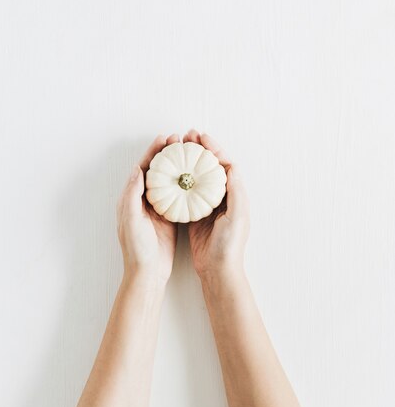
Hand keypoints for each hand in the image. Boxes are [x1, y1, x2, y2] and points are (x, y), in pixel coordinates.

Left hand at [117, 134, 178, 286]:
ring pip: (166, 181)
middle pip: (154, 171)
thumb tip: (136, 169)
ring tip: (187, 153)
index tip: (164, 138)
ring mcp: (155, 210)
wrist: (147, 273)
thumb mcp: (131, 220)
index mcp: (130, 199)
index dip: (152, 152)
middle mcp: (141, 201)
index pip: (141, 168)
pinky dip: (183, 184)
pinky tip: (194, 178)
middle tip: (178, 141)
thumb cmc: (136, 249)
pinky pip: (175, 196)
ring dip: (175, 166)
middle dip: (165, 154)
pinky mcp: (167, 218)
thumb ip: (132, 195)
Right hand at [184, 129, 249, 280]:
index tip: (201, 137)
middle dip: (200, 149)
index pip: (225, 164)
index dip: (214, 148)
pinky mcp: (195, 215)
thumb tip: (231, 166)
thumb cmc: (230, 245)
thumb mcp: (237, 217)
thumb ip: (236, 192)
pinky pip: (187, 192)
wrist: (218, 270)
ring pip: (197, 176)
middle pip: (210, 166)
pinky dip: (179, 180)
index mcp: (235, 195)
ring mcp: (207, 206)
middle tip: (187, 136)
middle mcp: (222, 198)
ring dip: (188, 161)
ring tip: (177, 148)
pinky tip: (169, 173)